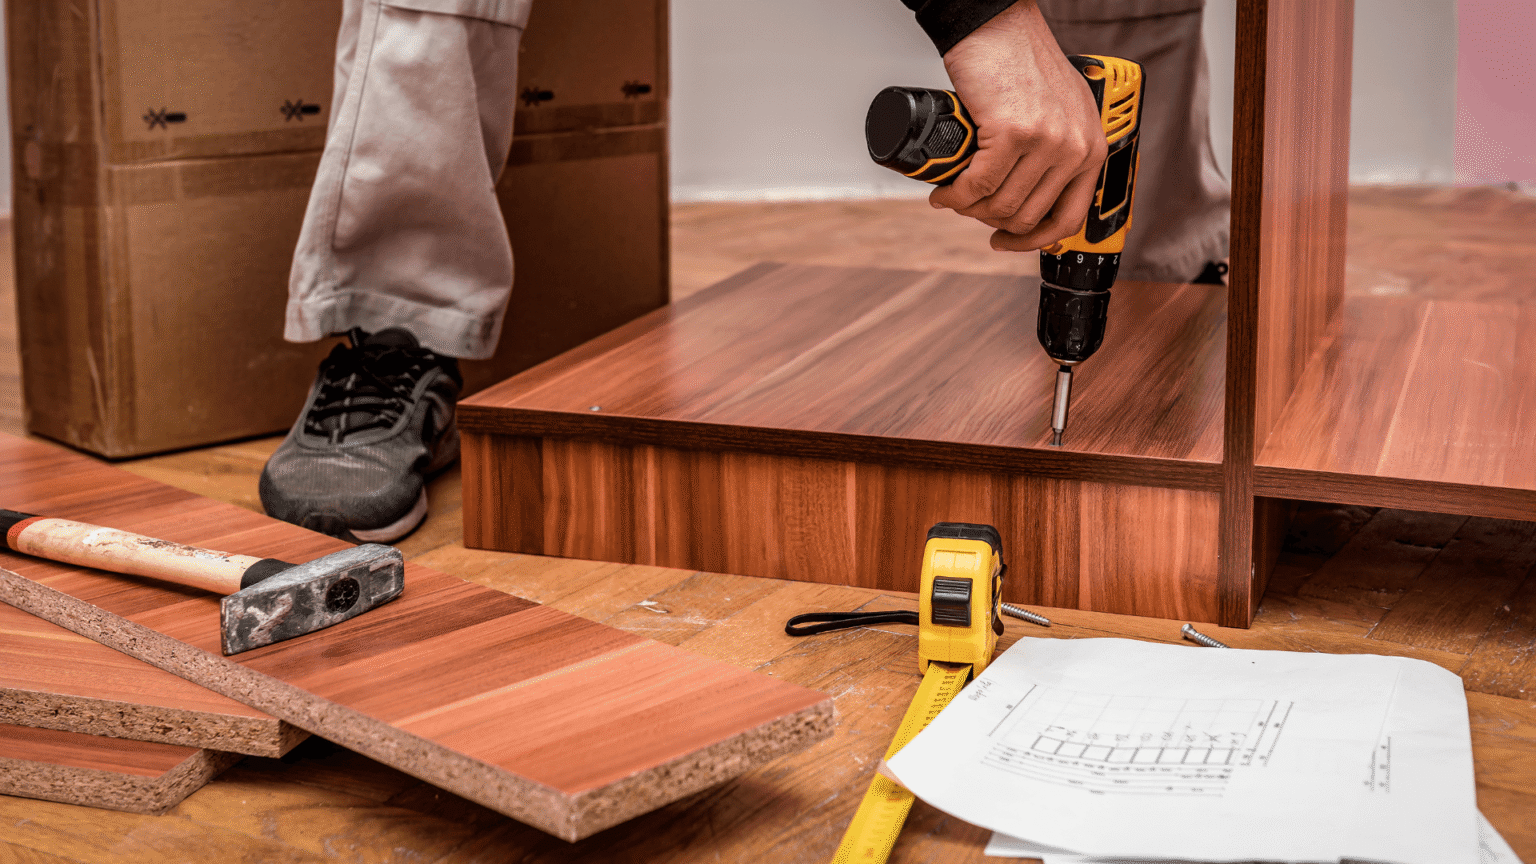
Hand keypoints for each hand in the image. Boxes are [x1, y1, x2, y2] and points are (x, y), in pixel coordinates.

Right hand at [932, 0, 1107, 251]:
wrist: (999, 25)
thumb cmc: (1021, 61)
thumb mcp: (1061, 110)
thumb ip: (1058, 148)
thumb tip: (1033, 192)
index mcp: (1090, 146)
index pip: (1068, 216)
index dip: (1032, 240)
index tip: (1007, 241)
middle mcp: (1075, 147)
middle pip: (1027, 216)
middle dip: (989, 221)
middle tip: (968, 209)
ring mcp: (1046, 142)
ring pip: (1000, 206)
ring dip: (968, 210)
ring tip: (952, 197)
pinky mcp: (1013, 134)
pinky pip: (978, 186)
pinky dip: (955, 195)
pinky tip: (944, 191)